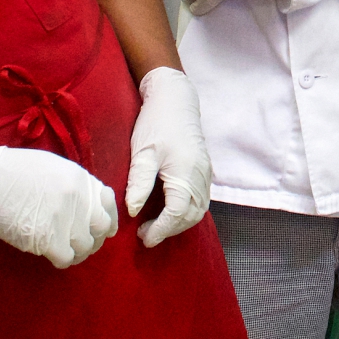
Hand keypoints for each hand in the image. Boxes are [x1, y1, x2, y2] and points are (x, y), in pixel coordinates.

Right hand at [0, 140, 117, 267]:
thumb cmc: (13, 171)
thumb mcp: (54, 168)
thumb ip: (75, 185)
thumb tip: (89, 204)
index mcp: (80, 179)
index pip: (109, 203)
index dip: (106, 219)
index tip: (99, 228)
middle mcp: (78, 199)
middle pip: (101, 228)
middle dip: (94, 237)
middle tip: (80, 241)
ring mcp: (64, 219)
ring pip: (86, 247)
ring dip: (77, 251)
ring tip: (65, 249)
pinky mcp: (47, 239)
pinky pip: (67, 259)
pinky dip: (63, 259)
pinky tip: (53, 254)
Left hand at [126, 66, 211, 246]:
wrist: (175, 99)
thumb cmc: (156, 123)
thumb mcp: (142, 153)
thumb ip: (139, 183)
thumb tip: (132, 211)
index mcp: (185, 174)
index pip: (176, 214)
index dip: (160, 230)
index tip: (143, 239)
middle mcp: (201, 178)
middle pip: (190, 216)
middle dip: (169, 230)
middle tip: (145, 234)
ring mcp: (206, 174)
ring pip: (198, 211)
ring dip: (179, 223)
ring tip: (156, 225)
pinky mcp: (205, 170)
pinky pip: (201, 200)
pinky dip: (187, 212)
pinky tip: (169, 210)